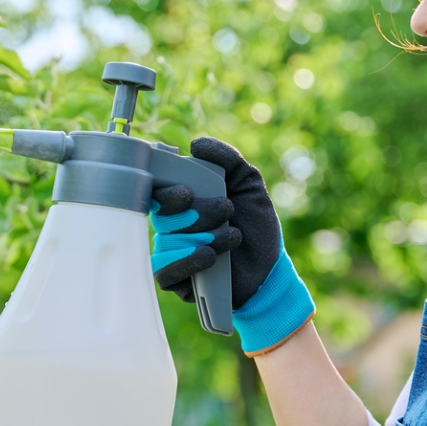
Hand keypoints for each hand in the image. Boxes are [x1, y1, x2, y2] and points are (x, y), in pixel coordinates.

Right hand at [150, 137, 314, 354]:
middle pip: (163, 217)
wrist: (270, 268)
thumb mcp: (249, 185)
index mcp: (182, 203)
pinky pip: (164, 273)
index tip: (189, 193)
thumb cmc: (255, 226)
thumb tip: (197, 144)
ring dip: (205, 237)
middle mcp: (171, 227)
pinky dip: (187, 262)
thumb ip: (228, 160)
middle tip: (227, 210)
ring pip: (168, 242)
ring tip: (233, 237)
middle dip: (198, 213)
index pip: (156, 193)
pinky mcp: (175, 281)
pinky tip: (210, 256)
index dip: (167, 193)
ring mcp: (170, 254)